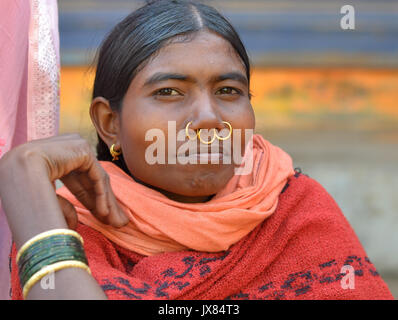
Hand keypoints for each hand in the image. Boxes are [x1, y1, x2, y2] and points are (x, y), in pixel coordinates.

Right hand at [0, 133, 128, 230]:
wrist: (17, 173)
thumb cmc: (24, 189)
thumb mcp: (49, 199)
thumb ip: (64, 207)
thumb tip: (75, 224)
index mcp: (55, 157)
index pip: (79, 180)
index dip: (91, 200)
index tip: (101, 217)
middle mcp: (67, 148)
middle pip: (91, 180)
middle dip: (104, 203)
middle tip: (117, 222)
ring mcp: (75, 145)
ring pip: (96, 179)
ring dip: (106, 202)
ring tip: (115, 222)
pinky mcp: (83, 149)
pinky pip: (97, 176)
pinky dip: (102, 196)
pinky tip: (104, 213)